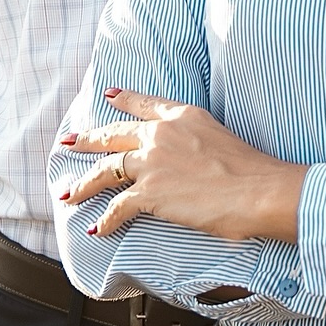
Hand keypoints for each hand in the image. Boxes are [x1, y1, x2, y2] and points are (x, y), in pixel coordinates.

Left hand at [57, 88, 306, 242]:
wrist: (257, 188)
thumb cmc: (249, 169)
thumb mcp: (219, 135)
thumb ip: (195, 139)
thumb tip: (188, 158)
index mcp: (181, 115)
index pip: (145, 103)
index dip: (124, 99)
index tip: (109, 95)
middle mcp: (161, 133)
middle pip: (114, 134)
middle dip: (87, 139)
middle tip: (68, 142)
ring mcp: (152, 162)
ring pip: (107, 170)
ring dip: (85, 184)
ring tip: (70, 193)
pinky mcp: (150, 193)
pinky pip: (118, 207)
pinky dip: (106, 220)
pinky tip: (97, 230)